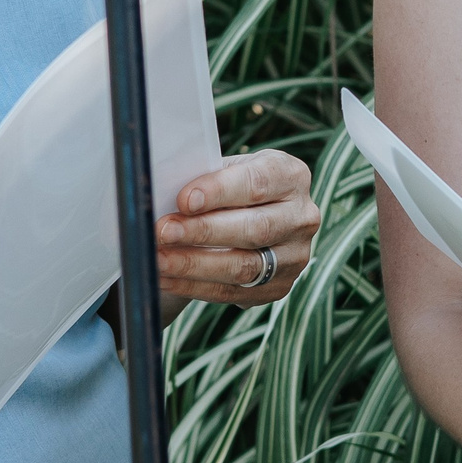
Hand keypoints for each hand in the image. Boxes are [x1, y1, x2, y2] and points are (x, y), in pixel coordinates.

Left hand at [155, 149, 320, 304]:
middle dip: (204, 231)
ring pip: (244, 266)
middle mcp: (301, 216)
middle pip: (255, 228)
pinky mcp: (278, 287)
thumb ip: (202, 178)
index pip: (257, 183)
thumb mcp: (223, 170)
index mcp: (290, 176)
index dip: (219, 192)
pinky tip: (167, 278)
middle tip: (163, 231)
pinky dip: (194, 286)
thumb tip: (161, 192)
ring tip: (159, 259)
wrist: (245, 216)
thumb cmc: (229, 188)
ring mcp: (295, 256)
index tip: (184, 199)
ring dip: (195, 264)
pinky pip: (233, 292)